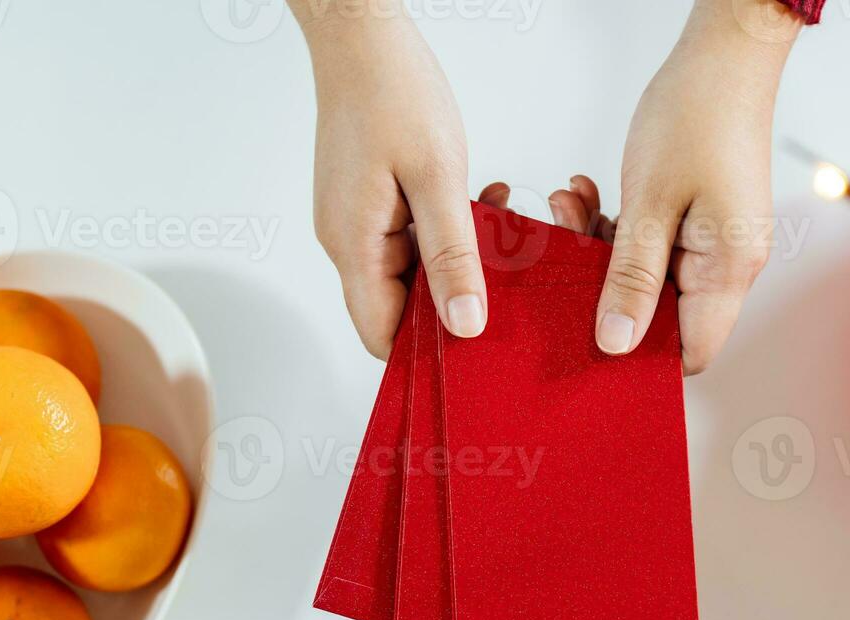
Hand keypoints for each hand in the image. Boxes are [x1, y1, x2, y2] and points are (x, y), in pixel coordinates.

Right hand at [291, 4, 487, 358]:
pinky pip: (410, 240)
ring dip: (456, 260)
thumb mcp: (437, 178)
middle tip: (503, 276)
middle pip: (398, 309)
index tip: (477, 344)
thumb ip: (452, 256)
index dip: (427, 352)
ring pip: (411, 272)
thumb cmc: (393, 92)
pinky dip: (447, 232)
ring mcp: (356, 222)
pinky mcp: (369, 204)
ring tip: (497, 226)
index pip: (382, 336)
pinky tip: (478, 206)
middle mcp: (346, 241)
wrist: (362, 38)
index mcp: (353, 245)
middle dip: (452, 299)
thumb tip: (465, 323)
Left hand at [593, 0, 799, 373]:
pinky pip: (652, 244)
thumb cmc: (697, 116)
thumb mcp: (651, 202)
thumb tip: (615, 345)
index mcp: (728, 270)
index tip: (588, 332)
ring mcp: (716, 242)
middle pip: (662, 315)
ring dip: (602, 248)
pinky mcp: (700, 220)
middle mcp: (730, 265)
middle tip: (565, 242)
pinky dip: (618, 227)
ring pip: (648, 276)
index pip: (689, 352)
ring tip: (571, 206)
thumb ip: (631, 279)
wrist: (726, 54)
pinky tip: (590, 196)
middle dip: (606, 287)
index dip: (640, 355)